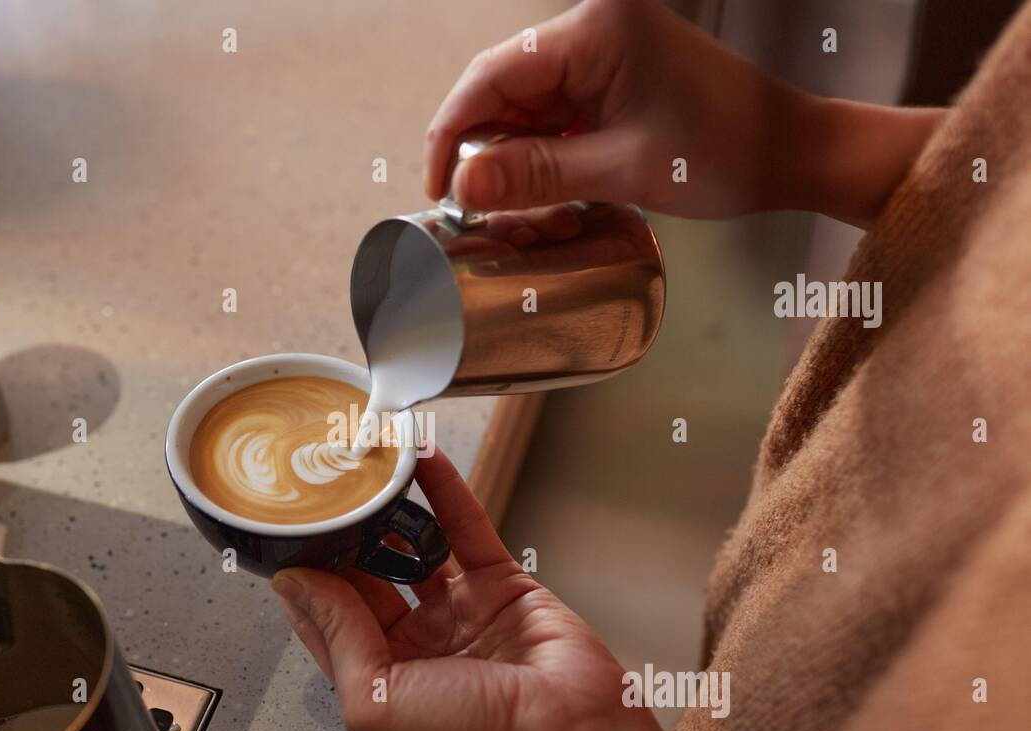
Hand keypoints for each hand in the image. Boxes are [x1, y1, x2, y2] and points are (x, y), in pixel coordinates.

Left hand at [271, 447, 630, 730]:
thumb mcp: (377, 697)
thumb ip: (338, 635)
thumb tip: (295, 586)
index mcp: (382, 678)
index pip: (330, 620)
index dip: (306, 580)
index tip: (284, 538)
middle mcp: (417, 645)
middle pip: (368, 578)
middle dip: (344, 539)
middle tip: (320, 495)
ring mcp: (460, 611)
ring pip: (414, 547)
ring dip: (390, 511)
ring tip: (361, 473)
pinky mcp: (500, 584)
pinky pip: (464, 528)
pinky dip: (443, 491)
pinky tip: (420, 460)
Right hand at [424, 0, 943, 225]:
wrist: (789, 150)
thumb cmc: (724, 151)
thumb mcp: (621, 169)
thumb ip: (535, 175)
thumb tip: (462, 185)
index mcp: (596, 30)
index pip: (492, 76)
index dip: (452, 135)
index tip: (438, 189)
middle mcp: (592, 27)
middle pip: (501, 88)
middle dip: (483, 149)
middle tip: (475, 206)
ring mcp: (600, 50)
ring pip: (522, 105)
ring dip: (512, 156)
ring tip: (519, 204)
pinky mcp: (609, 74)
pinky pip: (552, 112)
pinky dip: (541, 152)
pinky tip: (546, 187)